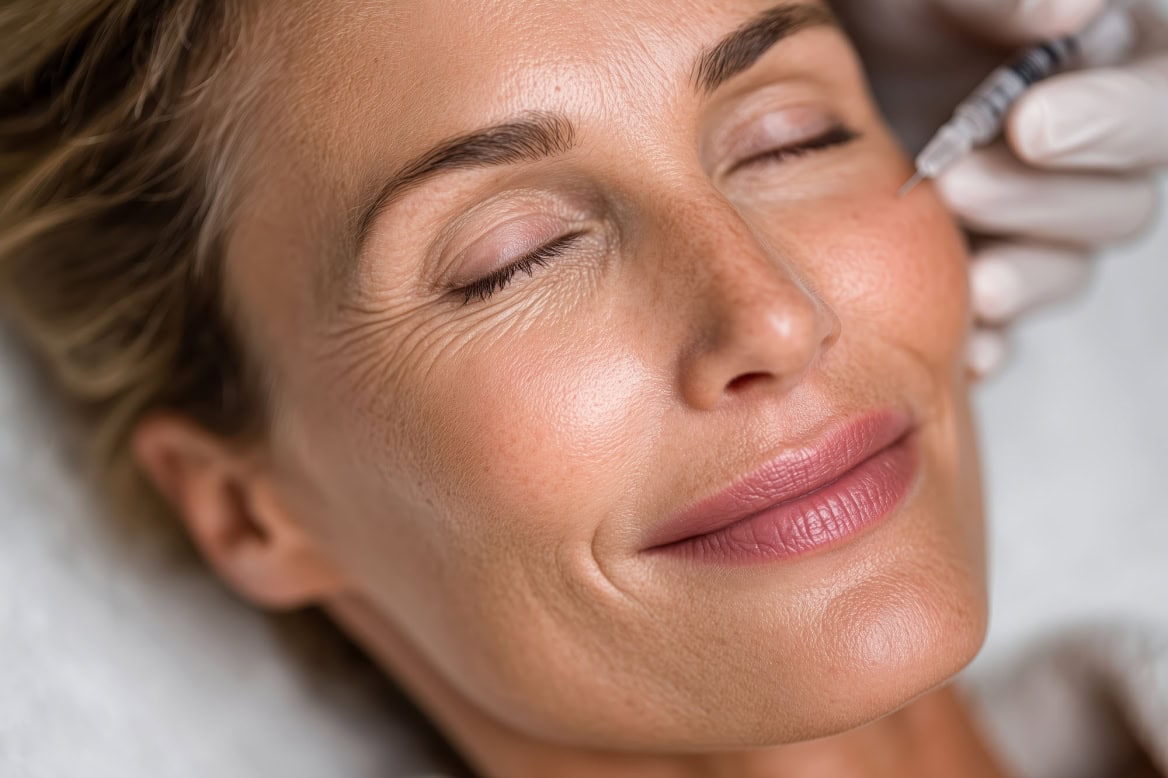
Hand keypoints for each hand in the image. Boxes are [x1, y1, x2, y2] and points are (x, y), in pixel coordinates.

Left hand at [835, 0, 1167, 378]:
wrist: (796, 70)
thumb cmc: (877, 10)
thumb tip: (1072, 11)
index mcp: (1091, 58)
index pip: (1153, 98)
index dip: (1111, 120)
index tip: (1030, 124)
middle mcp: (1071, 145)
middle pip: (1116, 200)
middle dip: (1042, 201)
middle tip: (961, 185)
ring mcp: (1021, 214)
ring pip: (1065, 266)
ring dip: (1022, 274)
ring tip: (968, 276)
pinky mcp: (972, 264)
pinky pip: (1003, 322)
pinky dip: (990, 340)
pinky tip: (966, 352)